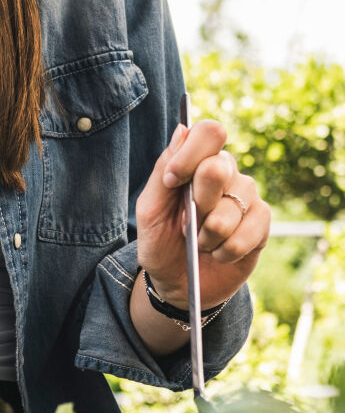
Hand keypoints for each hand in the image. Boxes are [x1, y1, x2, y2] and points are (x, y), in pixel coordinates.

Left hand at [134, 118, 271, 309]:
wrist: (177, 283)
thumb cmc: (161, 241)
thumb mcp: (150, 208)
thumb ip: (163, 170)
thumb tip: (182, 129)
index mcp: (196, 162)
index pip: (209, 133)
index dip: (190, 155)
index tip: (172, 180)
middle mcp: (227, 174)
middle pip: (219, 167)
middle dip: (196, 202)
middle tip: (186, 223)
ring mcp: (247, 197)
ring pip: (232, 206)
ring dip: (208, 233)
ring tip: (199, 243)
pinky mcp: (262, 224)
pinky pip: (249, 231)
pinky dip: (226, 249)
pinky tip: (218, 254)